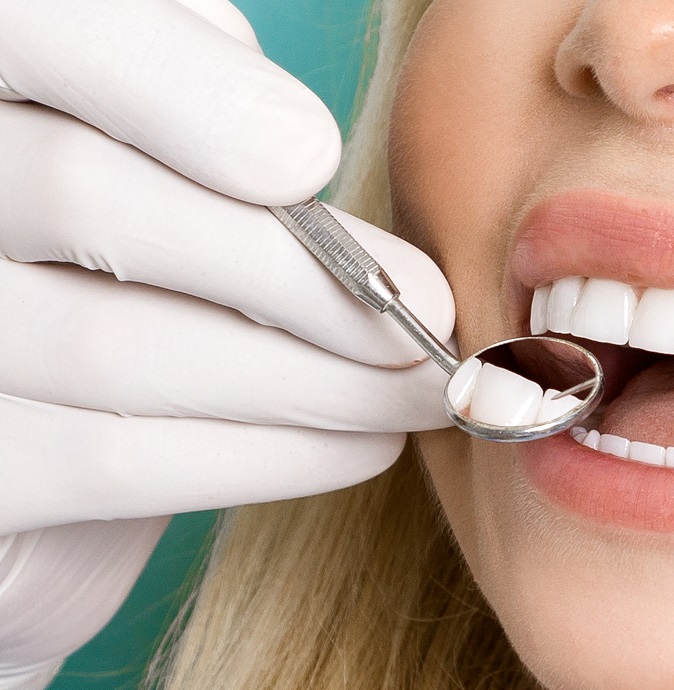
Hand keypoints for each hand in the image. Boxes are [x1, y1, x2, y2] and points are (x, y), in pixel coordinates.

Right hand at [0, 0, 453, 689]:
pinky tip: (358, 444)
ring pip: (113, 344)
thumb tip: (298, 153)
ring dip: (309, 376)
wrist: (53, 416)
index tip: (314, 157)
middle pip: (86, 197)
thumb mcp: (158, 134)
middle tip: (428, 314)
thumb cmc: (136, 252)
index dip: (180, 88)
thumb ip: (194, 86)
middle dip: (294, 268)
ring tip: (417, 388)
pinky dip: (267, 456)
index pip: (43, 31)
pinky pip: (112, 461)